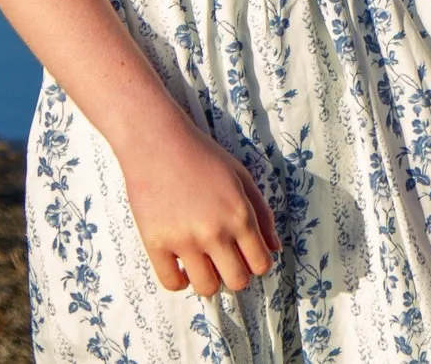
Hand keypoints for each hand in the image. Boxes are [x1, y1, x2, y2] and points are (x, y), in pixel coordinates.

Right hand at [119, 116, 280, 297]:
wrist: (158, 144)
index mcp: (240, 215)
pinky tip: (182, 267)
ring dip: (209, 280)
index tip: (248, 257)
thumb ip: (262, 214)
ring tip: (204, 264)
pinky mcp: (155, 244)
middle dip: (237, 276)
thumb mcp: (243, 177)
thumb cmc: (204, 156)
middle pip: (236, 282)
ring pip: (206, 288)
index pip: (261, 264)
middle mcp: (215, 233)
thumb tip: (274, 247)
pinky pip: (171, 283)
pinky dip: (180, 281)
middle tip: (227, 261)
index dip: (258, 264)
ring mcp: (184, 241)